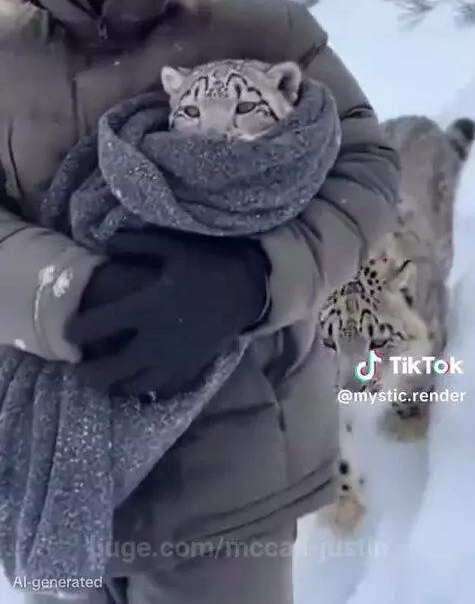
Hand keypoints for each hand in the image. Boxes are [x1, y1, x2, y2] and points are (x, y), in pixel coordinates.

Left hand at [67, 229, 269, 395]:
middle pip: (111, 369)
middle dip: (88, 372)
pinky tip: (139, 383)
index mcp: (147, 308)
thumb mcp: (172, 248)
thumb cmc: (208, 265)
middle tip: (78, 366)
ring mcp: (174, 359)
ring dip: (114, 385)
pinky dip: (146, 389)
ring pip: (134, 386)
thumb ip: (136, 245)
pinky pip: (162, 389)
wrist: (248, 289)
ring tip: (104, 379)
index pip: (99, 325)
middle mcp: (156, 340)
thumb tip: (104, 244)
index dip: (76, 330)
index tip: (66, 331)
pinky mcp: (190, 369)